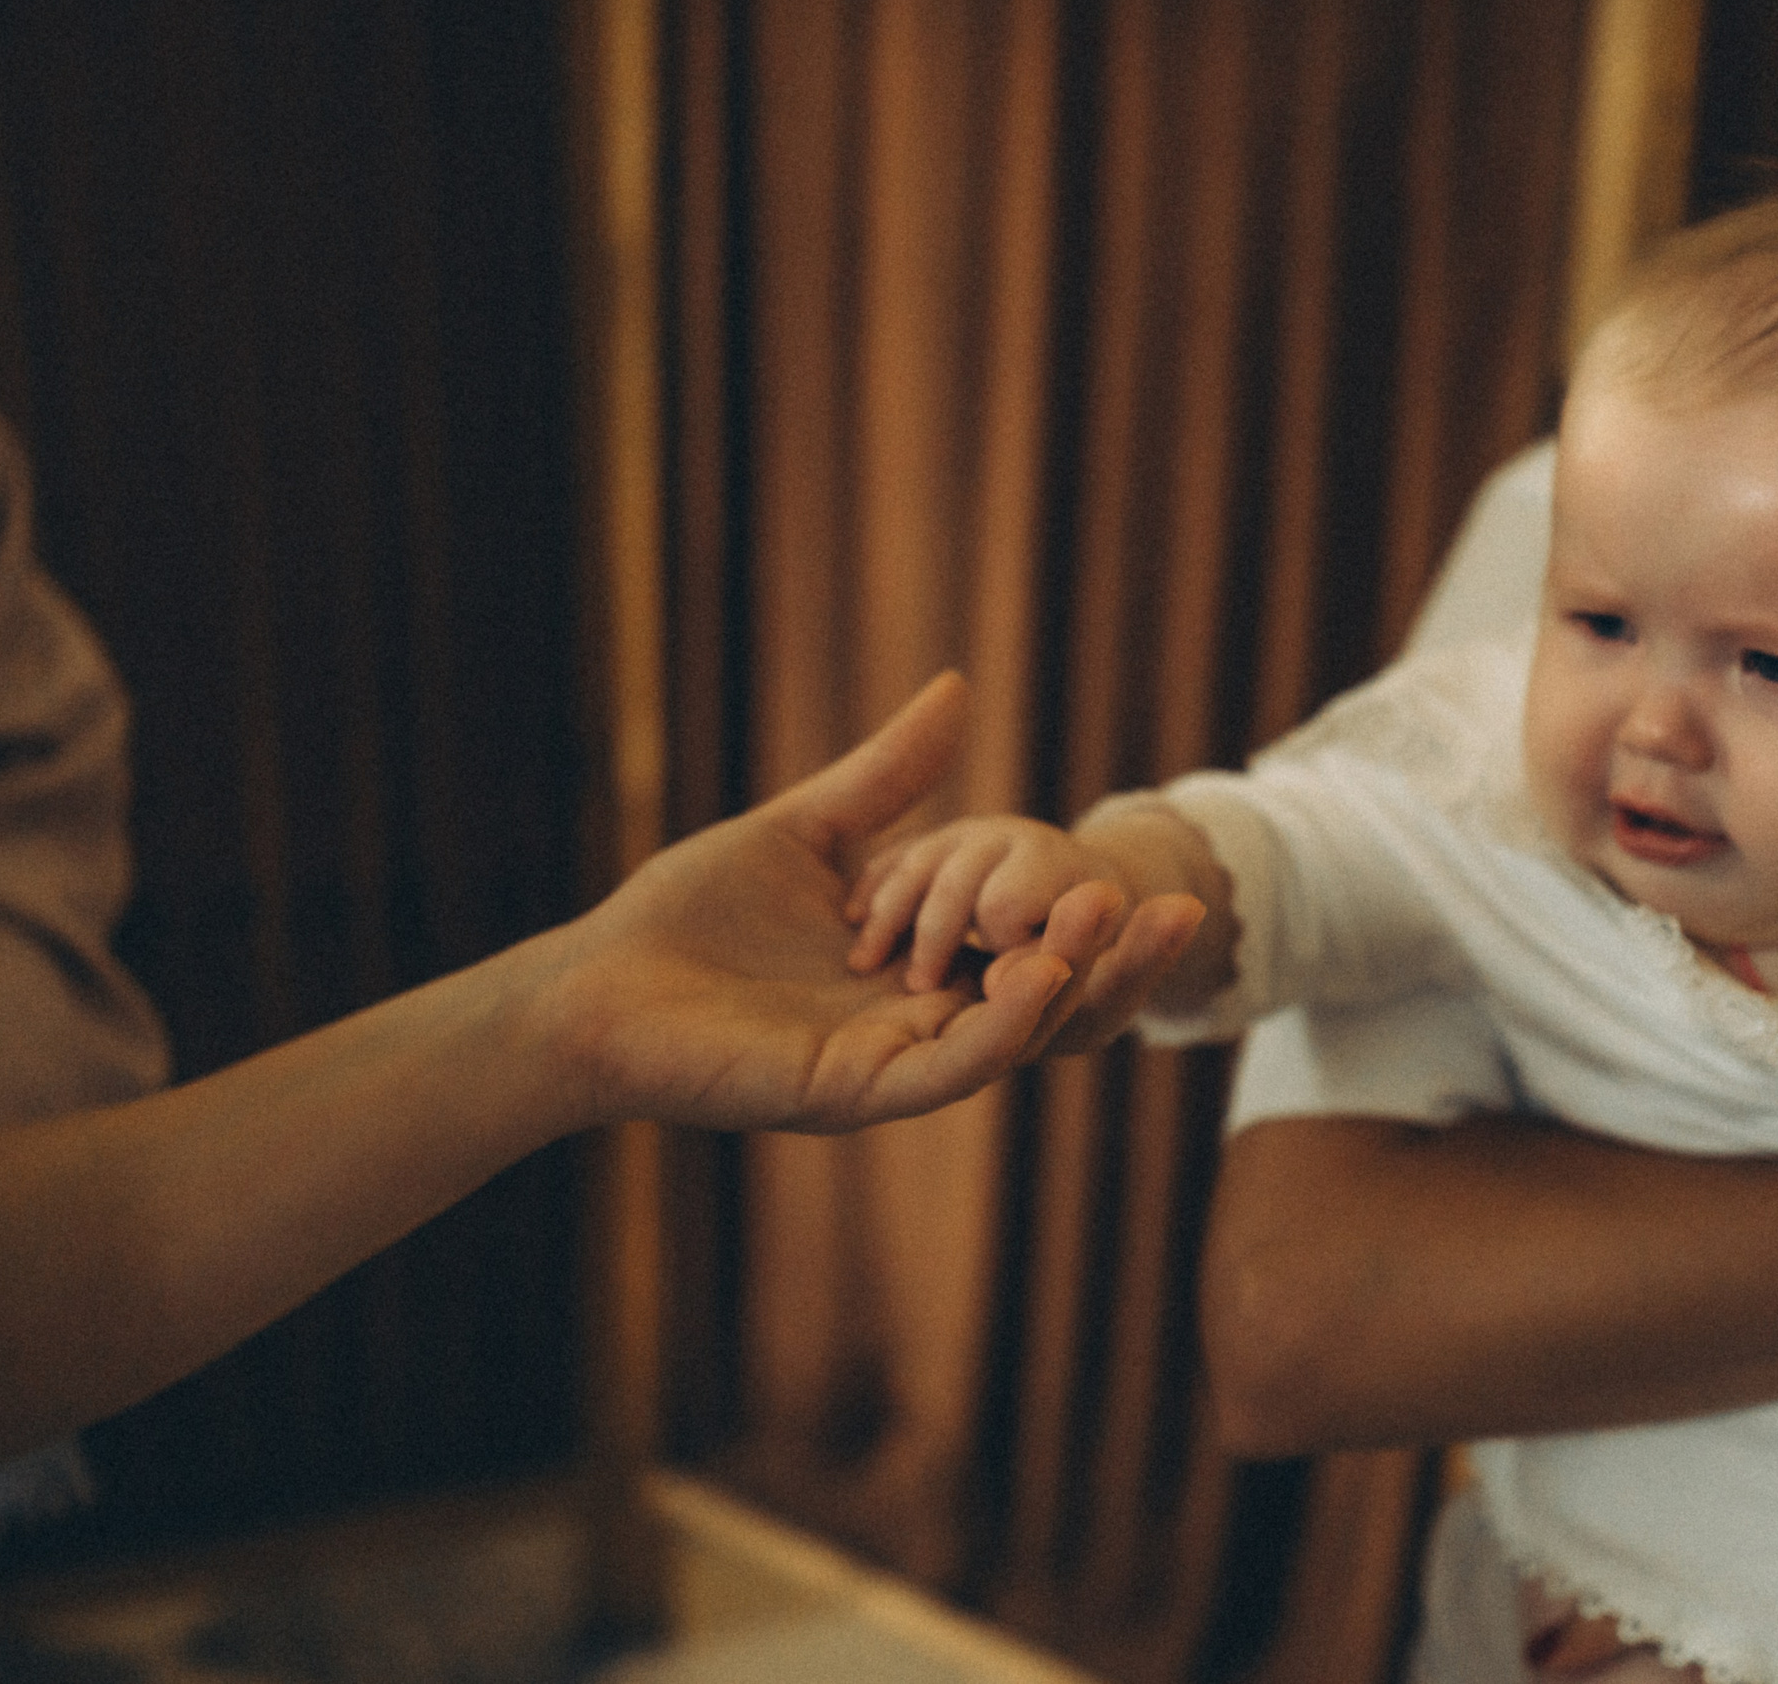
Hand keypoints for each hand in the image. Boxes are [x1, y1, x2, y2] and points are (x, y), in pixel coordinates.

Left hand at [547, 673, 1194, 1132]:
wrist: (598, 984)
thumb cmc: (689, 917)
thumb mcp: (810, 832)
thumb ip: (890, 777)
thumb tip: (959, 685)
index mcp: (917, 981)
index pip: (1031, 958)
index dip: (1095, 928)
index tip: (1152, 879)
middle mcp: (916, 1033)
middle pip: (1044, 1008)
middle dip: (1114, 968)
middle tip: (1179, 911)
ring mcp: (885, 1068)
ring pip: (1006, 1039)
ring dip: (1072, 989)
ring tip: (1118, 924)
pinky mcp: (846, 1093)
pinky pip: (941, 1070)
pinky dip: (996, 1029)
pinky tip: (1038, 980)